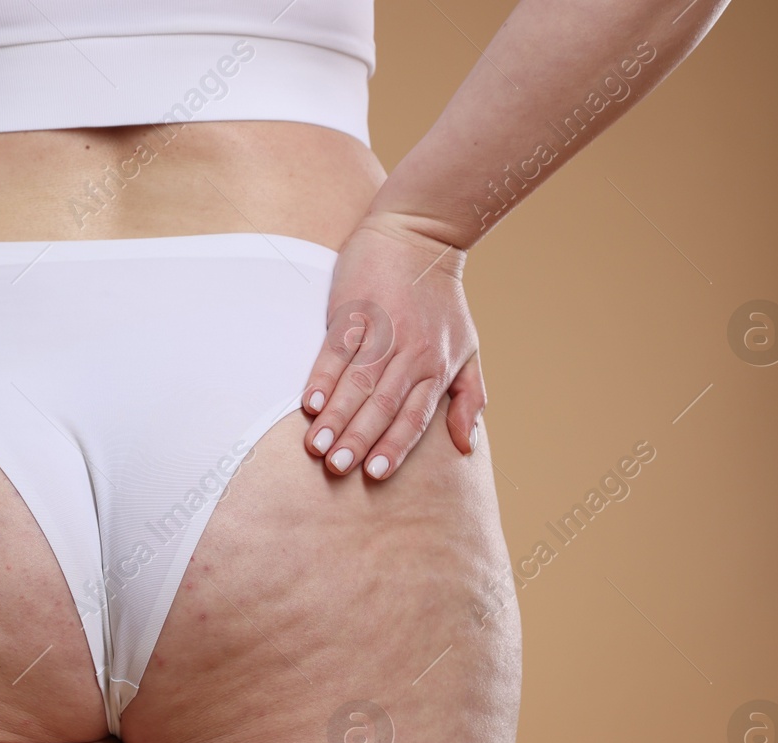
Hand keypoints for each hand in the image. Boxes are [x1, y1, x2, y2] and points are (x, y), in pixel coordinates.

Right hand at [301, 214, 484, 478]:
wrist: (420, 233)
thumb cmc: (442, 297)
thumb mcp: (468, 346)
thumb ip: (469, 396)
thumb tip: (466, 444)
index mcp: (436, 366)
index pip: (414, 416)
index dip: (394, 446)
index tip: (374, 473)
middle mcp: (410, 352)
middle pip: (382, 404)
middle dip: (359, 438)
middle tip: (339, 468)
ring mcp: (380, 331)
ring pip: (356, 382)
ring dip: (335, 416)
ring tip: (317, 446)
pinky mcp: (354, 310)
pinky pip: (335, 351)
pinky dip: (321, 378)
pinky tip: (308, 403)